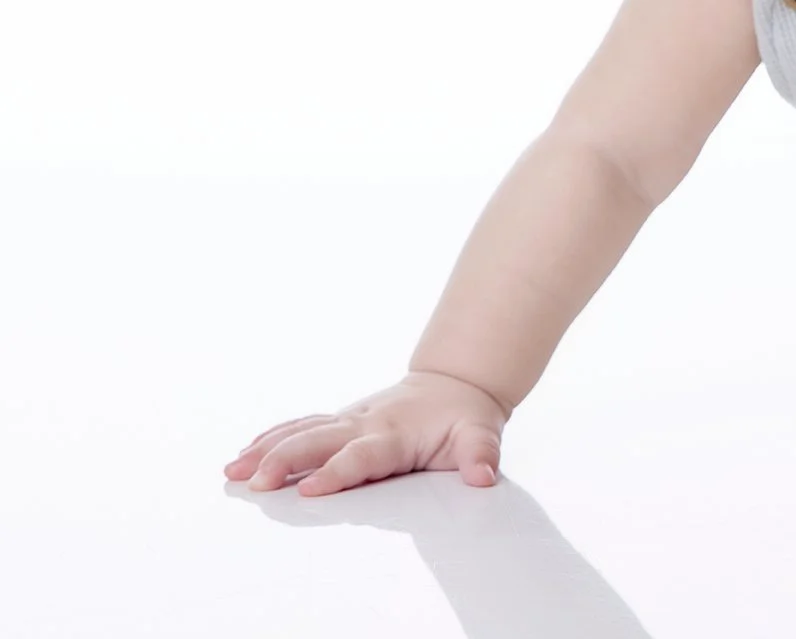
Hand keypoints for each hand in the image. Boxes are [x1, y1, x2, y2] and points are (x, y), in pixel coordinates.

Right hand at [222, 370, 510, 496]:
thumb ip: (480, 455)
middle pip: (319, 440)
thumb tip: (483, 476)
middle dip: (286, 460)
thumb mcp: (481, 434)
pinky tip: (245, 454)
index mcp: (396, 434)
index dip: (337, 472)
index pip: (362, 456)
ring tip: (233, 470)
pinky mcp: (339, 420)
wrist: (455, 384)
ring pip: (302, 431)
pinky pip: (300, 426)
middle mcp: (366, 423)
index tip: (310, 490)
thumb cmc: (463, 416)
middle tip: (255, 482)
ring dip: (267, 449)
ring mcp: (349, 419)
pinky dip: (271, 438)